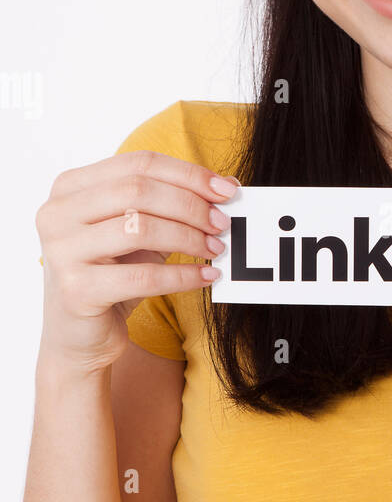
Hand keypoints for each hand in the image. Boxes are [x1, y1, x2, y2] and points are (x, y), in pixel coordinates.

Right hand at [36, 150, 238, 371]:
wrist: (77, 338)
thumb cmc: (111, 277)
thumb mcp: (137, 233)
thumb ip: (169, 206)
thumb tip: (225, 187)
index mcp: (70, 187)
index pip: (138, 163)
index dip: (188, 174)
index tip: (225, 189)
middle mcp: (57, 213)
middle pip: (139, 190)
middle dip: (190, 205)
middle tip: (222, 222)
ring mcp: (62, 251)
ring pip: (140, 228)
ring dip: (188, 237)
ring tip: (215, 249)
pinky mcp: (76, 290)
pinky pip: (143, 276)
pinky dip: (182, 275)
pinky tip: (206, 277)